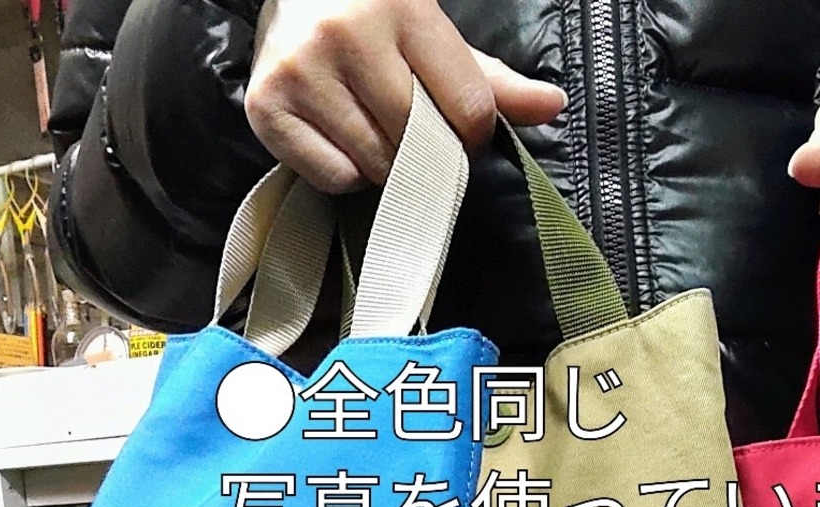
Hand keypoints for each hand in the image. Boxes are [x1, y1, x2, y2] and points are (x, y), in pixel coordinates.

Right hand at [246, 0, 566, 193]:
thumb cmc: (372, 16)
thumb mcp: (433, 35)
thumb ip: (493, 79)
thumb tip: (552, 105)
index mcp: (400, 7)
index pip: (468, 109)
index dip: (470, 132)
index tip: (455, 126)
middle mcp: (346, 34)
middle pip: (419, 142)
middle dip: (425, 150)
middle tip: (410, 128)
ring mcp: (301, 70)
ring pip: (377, 164)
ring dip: (385, 163)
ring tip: (371, 125)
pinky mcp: (267, 105)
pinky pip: (334, 176)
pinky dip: (345, 172)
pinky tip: (340, 136)